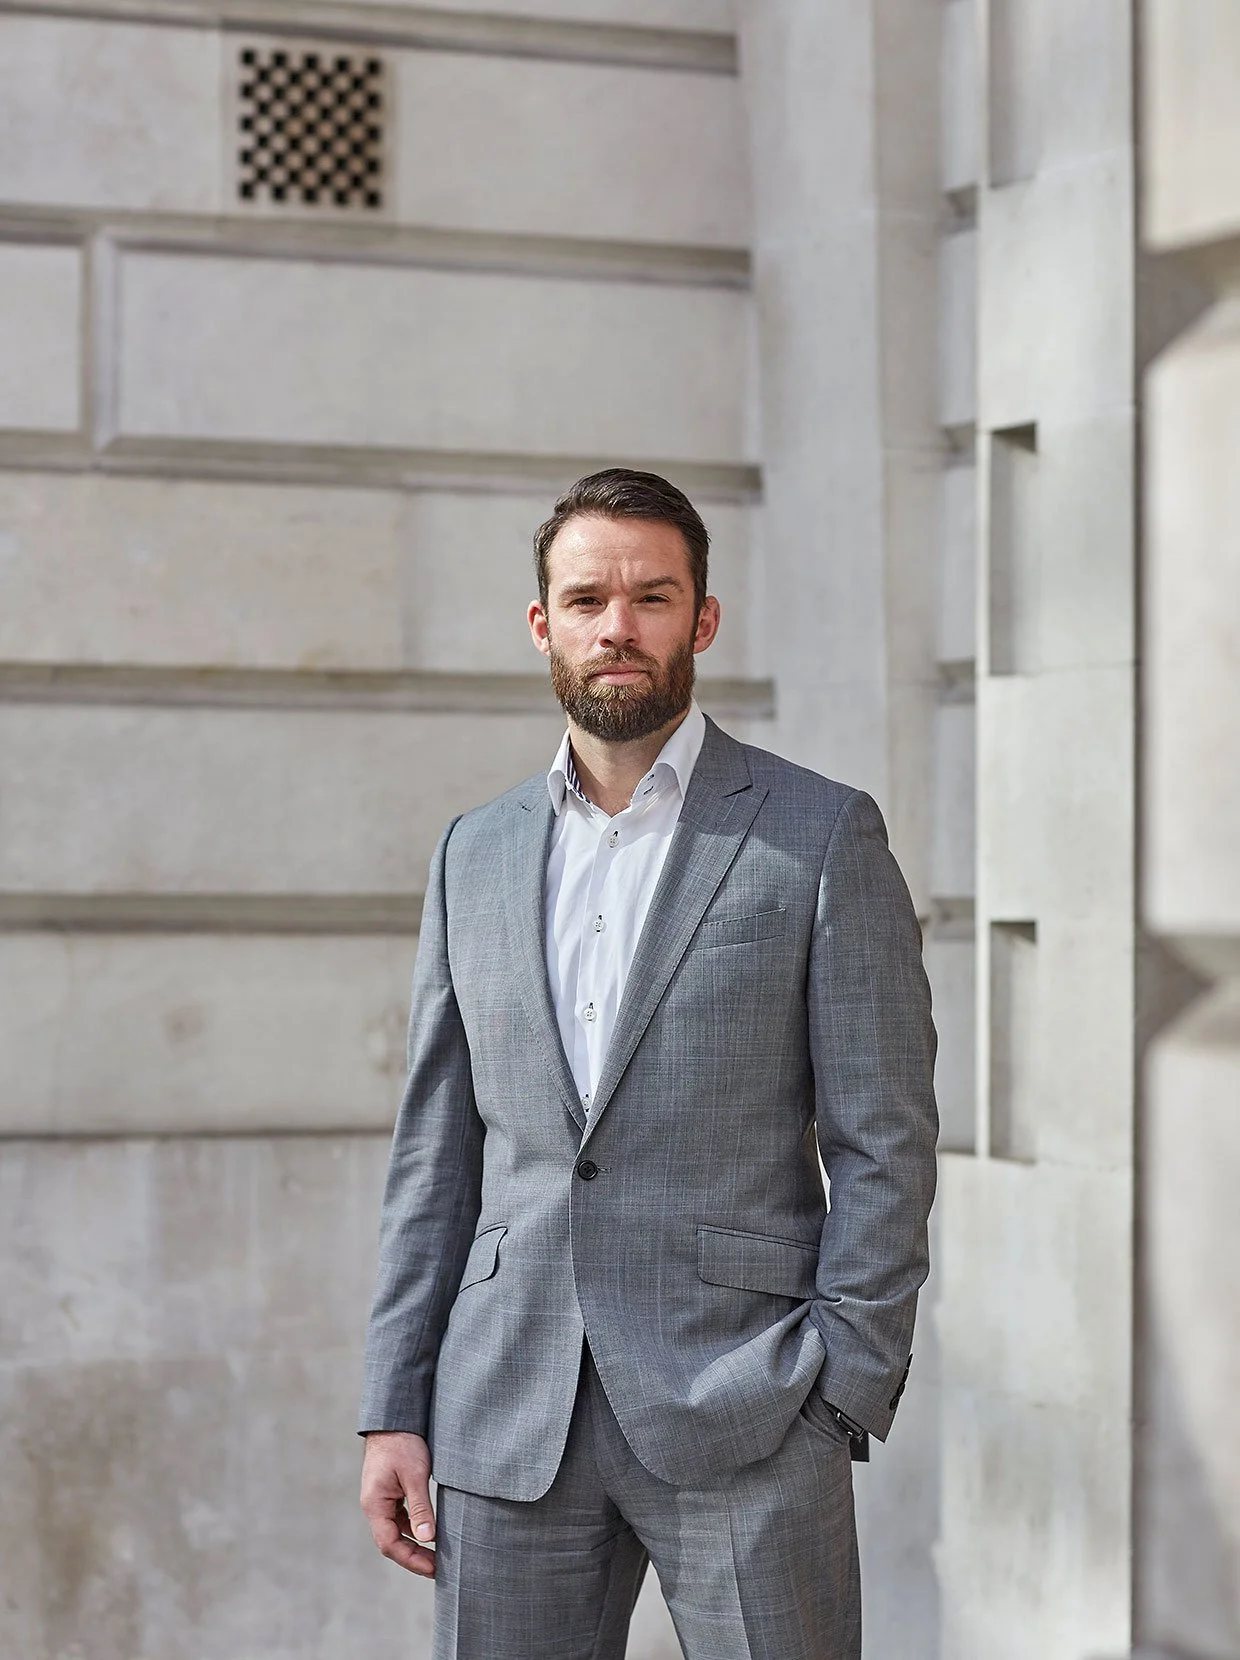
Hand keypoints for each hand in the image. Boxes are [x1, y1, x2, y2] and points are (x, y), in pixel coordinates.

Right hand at [360, 1431, 436, 1577]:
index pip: (389, 1544)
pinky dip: (412, 1528)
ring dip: (413, 1544)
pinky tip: (428, 1530)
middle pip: (390, 1542)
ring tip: (436, 1554)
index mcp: (375, 1504)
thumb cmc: (403, 1443)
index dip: (410, 1560)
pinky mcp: (387, 1492)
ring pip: (394, 1531)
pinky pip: (398, 1518)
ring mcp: (379, 1499)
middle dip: (413, 1557)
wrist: (393, 1419)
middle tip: (438, 1567)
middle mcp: (373, 1505)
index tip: (432, 1569)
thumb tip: (427, 1539)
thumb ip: (421, 1508)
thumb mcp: (415, 1475)